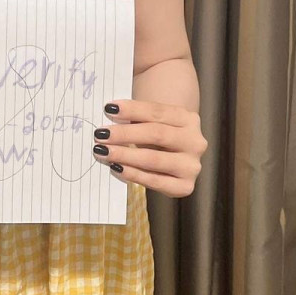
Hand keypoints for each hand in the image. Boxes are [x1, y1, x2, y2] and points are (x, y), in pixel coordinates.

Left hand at [91, 99, 206, 197]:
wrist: (176, 156)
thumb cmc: (158, 133)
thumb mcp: (151, 121)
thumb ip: (135, 117)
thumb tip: (110, 114)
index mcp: (189, 119)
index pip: (157, 112)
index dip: (132, 109)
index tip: (109, 108)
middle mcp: (195, 142)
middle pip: (157, 134)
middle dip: (125, 134)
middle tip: (100, 134)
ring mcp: (192, 166)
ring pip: (154, 159)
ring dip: (125, 155)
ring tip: (103, 151)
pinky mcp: (185, 186)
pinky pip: (155, 181)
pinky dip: (133, 174)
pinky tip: (116, 168)